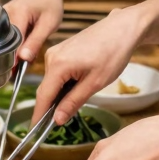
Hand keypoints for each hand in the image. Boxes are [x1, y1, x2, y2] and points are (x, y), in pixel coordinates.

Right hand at [4, 0, 65, 62]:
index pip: (11, 42)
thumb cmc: (50, 3)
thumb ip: (36, 41)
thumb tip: (23, 59)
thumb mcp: (49, 23)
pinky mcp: (0, 20)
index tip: (17, 72)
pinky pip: (4, 37)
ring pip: (3, 41)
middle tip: (23, 68)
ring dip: (13, 52)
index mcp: (18, 13)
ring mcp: (1, 16)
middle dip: (13, 57)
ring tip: (24, 55)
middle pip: (4, 43)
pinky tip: (22, 46)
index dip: (14, 59)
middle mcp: (5, 14)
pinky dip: (13, 45)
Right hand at [32, 7, 144, 125]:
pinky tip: (78, 86)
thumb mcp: (95, 83)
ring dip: (59, 94)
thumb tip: (57, 119)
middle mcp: (51, 57)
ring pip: (52, 81)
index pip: (43, 96)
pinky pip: (57, 72)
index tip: (35, 131)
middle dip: (51, 106)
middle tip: (58, 123)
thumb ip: (73, 102)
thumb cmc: (113, 52)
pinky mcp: (62, 50)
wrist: (123, 28)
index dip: (39, 115)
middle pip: (46, 89)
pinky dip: (63, 83)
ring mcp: (55, 51)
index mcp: (58, 65)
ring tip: (77, 99)